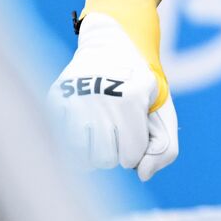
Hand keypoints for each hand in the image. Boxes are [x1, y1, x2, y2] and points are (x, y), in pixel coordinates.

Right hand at [48, 13, 178, 180]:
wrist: (111, 46)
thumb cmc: (139, 87)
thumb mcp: (162, 109)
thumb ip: (164, 148)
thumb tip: (142, 175)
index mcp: (132, 100)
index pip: (131, 156)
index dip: (135, 146)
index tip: (134, 128)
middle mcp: (102, 100)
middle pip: (105, 160)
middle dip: (114, 150)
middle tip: (115, 128)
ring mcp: (75, 100)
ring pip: (80, 158)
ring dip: (92, 151)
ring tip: (98, 130)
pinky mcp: (55, 100)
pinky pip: (60, 144)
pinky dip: (72, 141)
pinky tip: (81, 125)